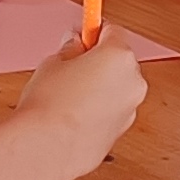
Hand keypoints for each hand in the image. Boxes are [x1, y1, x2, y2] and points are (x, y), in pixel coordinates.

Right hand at [11, 33, 148, 170]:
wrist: (46, 148)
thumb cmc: (49, 105)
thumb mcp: (53, 63)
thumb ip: (70, 50)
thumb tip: (75, 46)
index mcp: (118, 56)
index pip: (113, 31)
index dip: (93, 32)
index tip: (82, 34)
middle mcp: (133, 82)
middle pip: (119, 60)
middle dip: (98, 61)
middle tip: (70, 66)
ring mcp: (130, 109)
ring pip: (117, 88)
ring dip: (100, 87)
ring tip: (67, 95)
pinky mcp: (121, 132)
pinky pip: (111, 111)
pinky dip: (98, 110)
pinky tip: (72, 115)